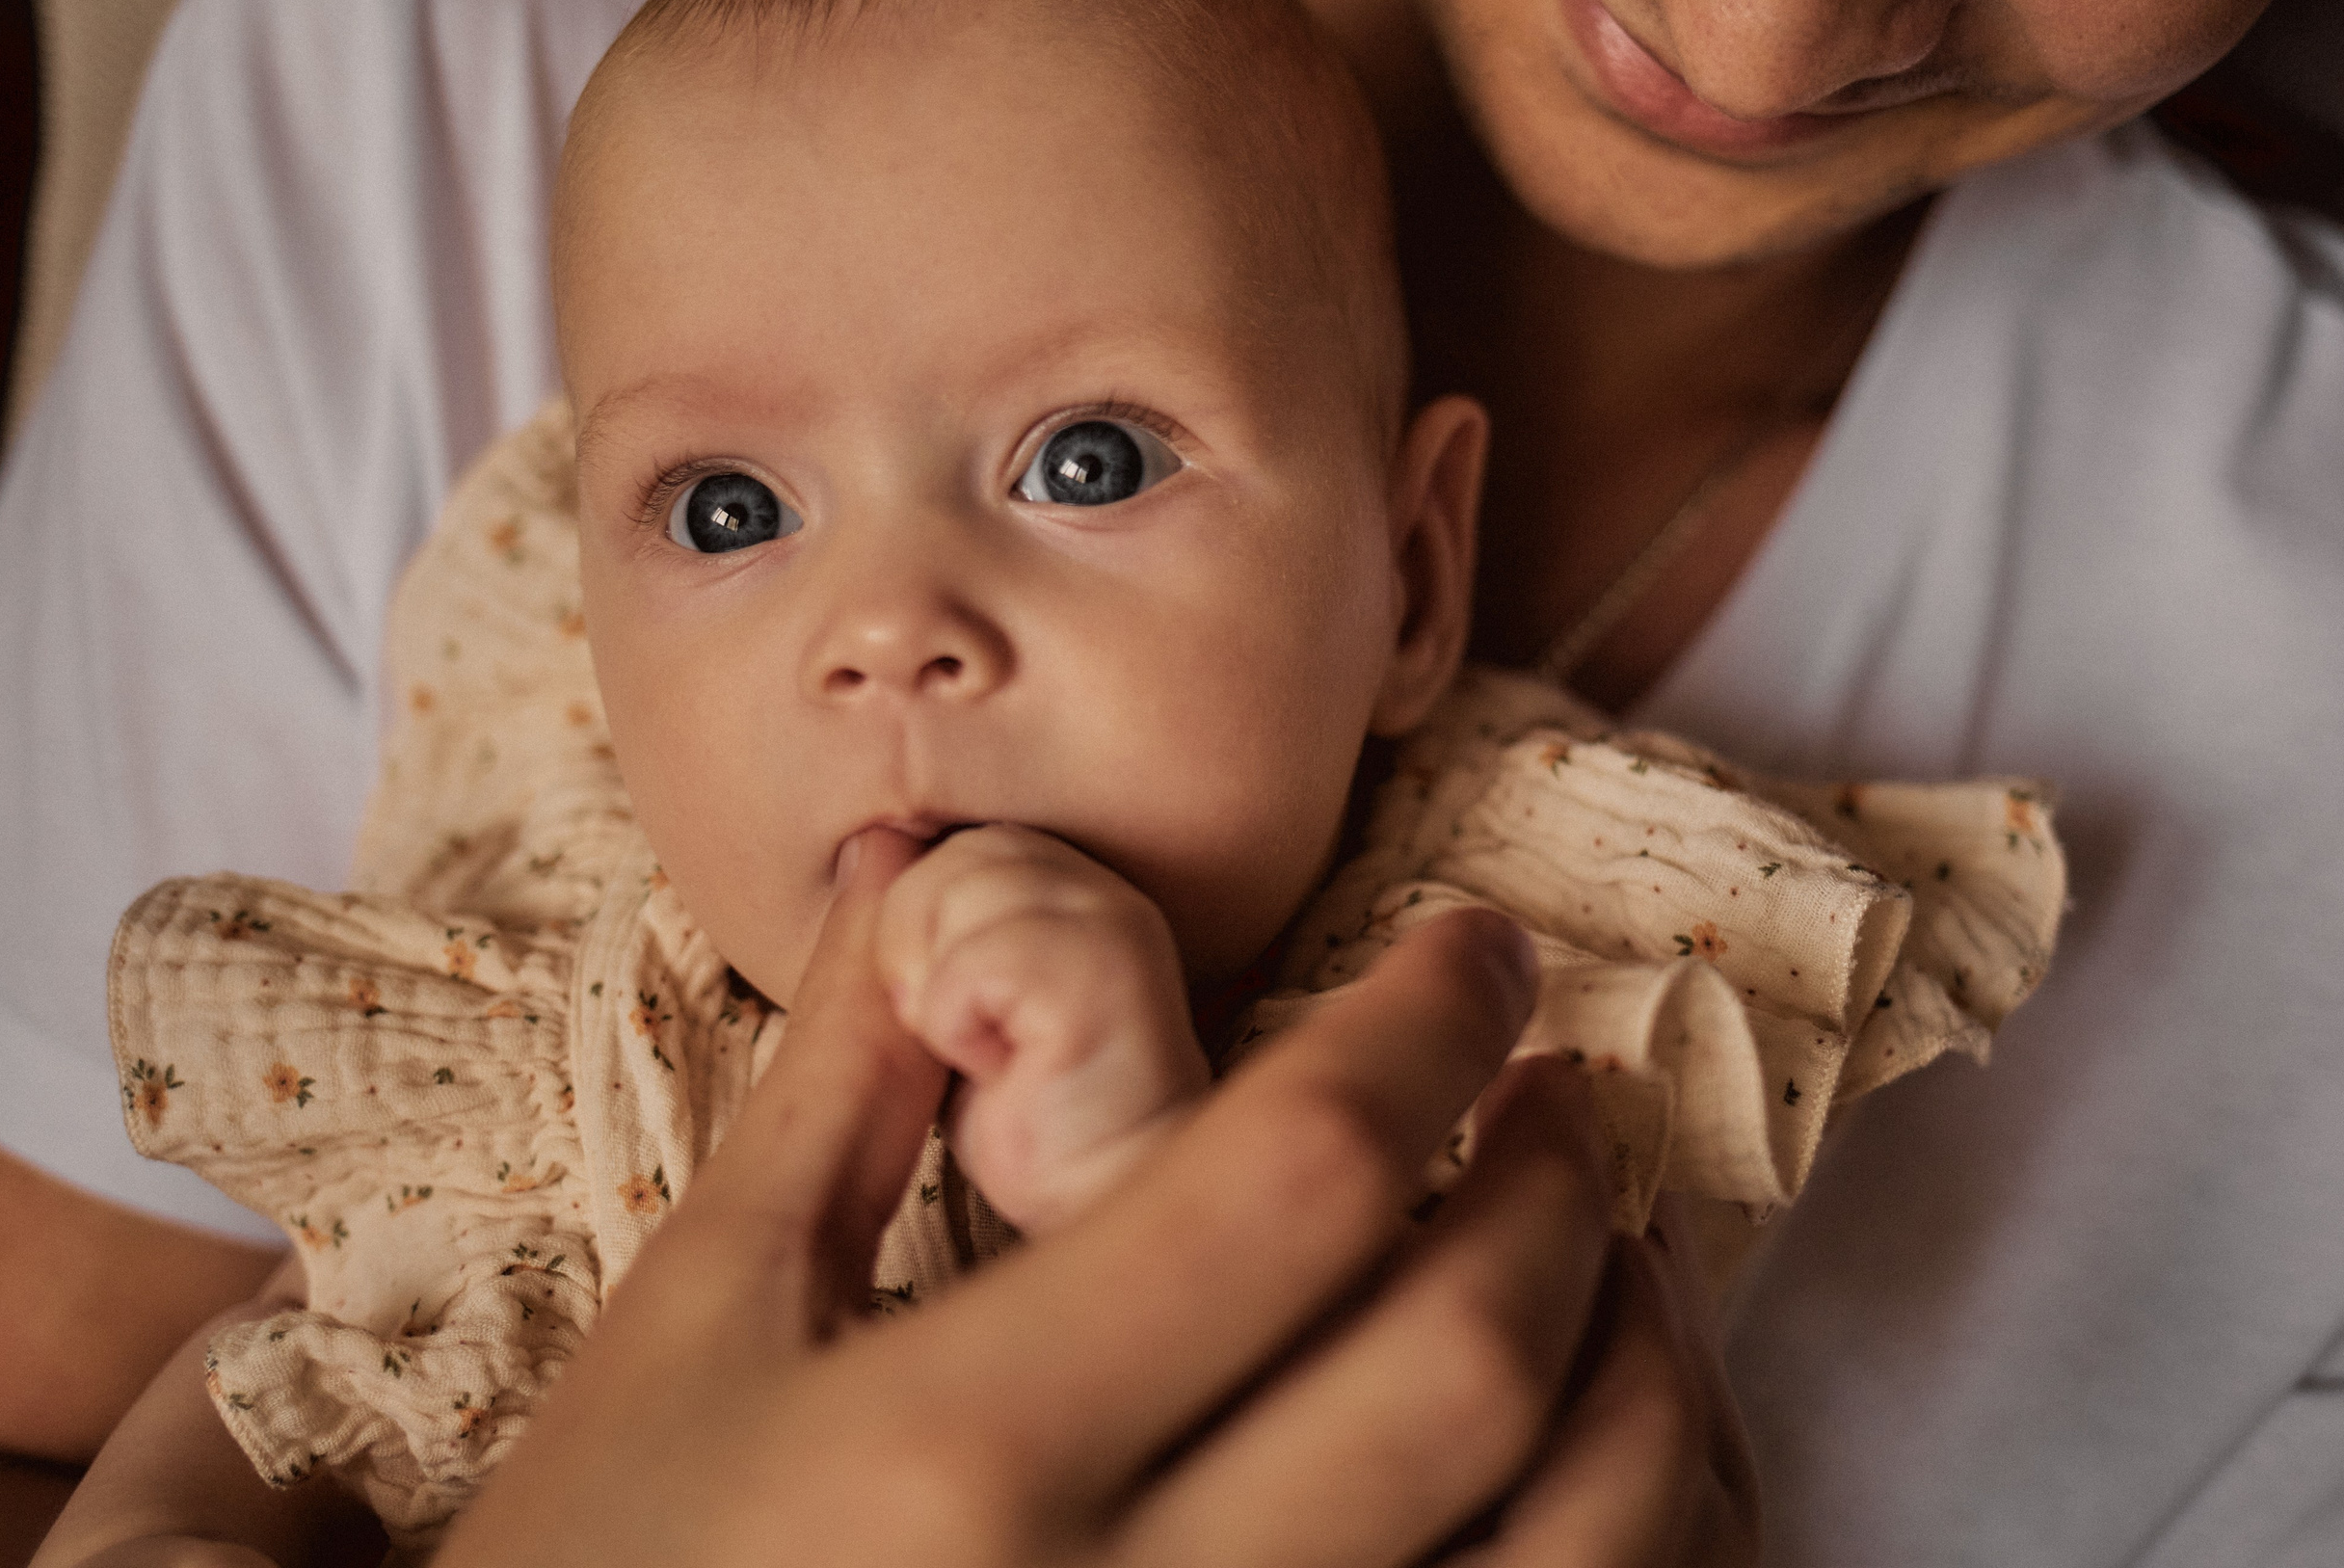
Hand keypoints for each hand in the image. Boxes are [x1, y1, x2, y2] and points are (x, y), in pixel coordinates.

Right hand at [436, 828, 1755, 1566]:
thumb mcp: (700, 1321)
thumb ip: (842, 1079)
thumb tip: (920, 847)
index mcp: (963, 1442)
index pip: (1294, 1177)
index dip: (1427, 1027)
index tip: (1480, 948)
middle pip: (1466, 1358)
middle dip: (1560, 1187)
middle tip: (1561, 1090)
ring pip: (1570, 1561)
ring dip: (1643, 1383)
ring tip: (1618, 1271)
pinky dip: (1629, 1559)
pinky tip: (1594, 1473)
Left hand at [874, 824, 1207, 1230]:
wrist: (1104, 1200)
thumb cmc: (1033, 1116)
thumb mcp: (960, 1003)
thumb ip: (927, 928)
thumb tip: (867, 845)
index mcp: (1071, 886)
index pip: (954, 849)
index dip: (915, 925)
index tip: (940, 1010)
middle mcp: (1102, 890)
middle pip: (949, 861)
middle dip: (912, 948)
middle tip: (952, 1036)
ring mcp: (1109, 924)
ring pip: (956, 894)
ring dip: (936, 990)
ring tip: (983, 1052)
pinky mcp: (1100, 974)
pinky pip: (971, 964)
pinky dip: (956, 1027)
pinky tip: (1002, 1071)